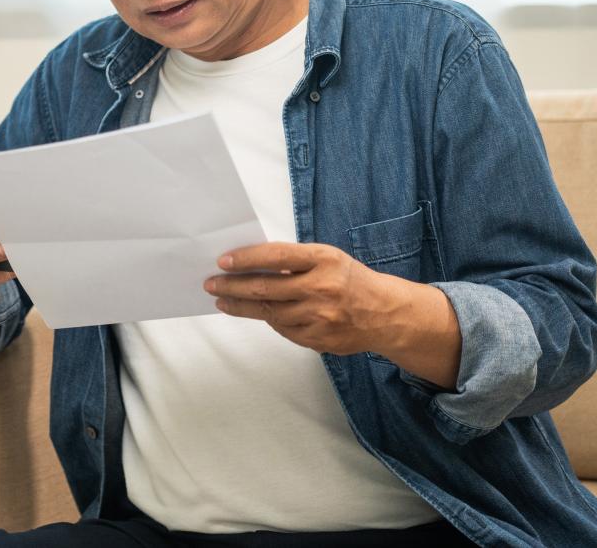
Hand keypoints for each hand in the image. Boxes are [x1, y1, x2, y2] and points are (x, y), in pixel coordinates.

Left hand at [201, 241, 403, 356]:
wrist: (385, 314)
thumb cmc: (349, 279)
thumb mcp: (327, 259)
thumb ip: (293, 261)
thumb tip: (248, 264)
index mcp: (324, 260)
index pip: (276, 257)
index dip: (246, 259)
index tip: (223, 262)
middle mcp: (322, 288)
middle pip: (266, 289)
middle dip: (233, 286)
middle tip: (211, 284)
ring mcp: (321, 317)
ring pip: (270, 312)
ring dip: (242, 306)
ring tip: (224, 300)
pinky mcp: (319, 339)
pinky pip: (284, 329)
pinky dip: (269, 320)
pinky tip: (256, 313)